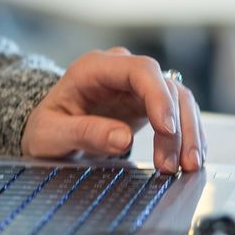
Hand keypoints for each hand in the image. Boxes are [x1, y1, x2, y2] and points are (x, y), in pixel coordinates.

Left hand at [21, 47, 206, 172]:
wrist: (48, 130)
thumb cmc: (45, 127)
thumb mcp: (51, 134)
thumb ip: (84, 133)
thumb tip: (123, 138)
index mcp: (95, 68)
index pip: (142, 70)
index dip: (159, 98)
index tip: (167, 129)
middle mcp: (122, 71)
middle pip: (166, 87)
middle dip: (178, 126)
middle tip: (175, 164)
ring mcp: (137, 86)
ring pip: (179, 100)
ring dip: (188, 133)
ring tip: (187, 166)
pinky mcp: (147, 104)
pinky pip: (177, 114)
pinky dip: (187, 136)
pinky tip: (190, 158)